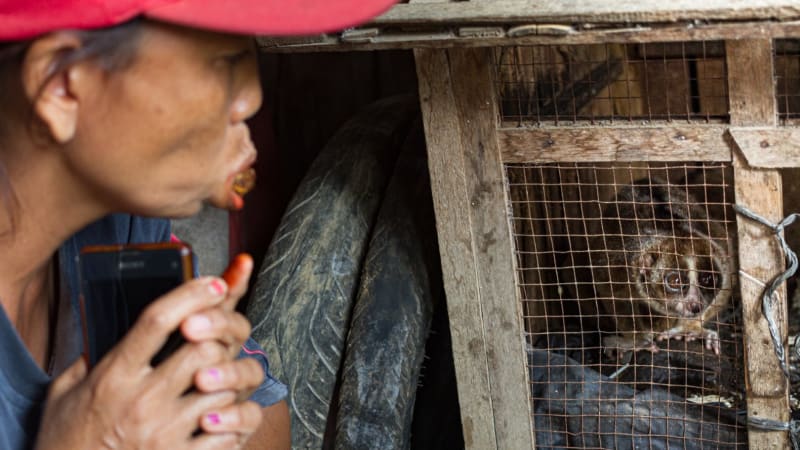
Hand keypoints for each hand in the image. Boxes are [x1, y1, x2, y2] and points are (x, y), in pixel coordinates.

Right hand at [35, 264, 261, 448]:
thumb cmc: (69, 441)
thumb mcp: (66, 392)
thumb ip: (90, 356)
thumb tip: (113, 324)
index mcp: (114, 376)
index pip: (157, 320)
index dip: (191, 294)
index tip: (214, 283)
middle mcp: (141, 401)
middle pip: (202, 349)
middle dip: (218, 340)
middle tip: (218, 343)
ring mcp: (164, 432)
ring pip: (223, 388)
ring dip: (229, 380)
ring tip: (219, 383)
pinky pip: (227, 432)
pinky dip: (232, 420)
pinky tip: (221, 417)